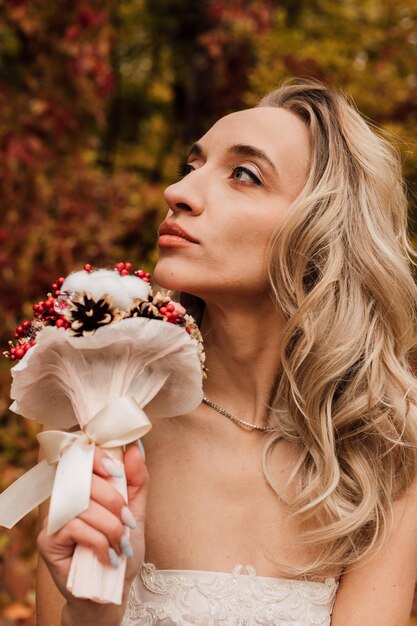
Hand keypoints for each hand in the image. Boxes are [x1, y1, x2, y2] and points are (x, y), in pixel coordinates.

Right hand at [37, 443, 147, 604]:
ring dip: (110, 526)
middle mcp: (65, 497)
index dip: (99, 459)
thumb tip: (137, 447)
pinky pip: (75, 526)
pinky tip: (107, 555)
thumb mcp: (136, 511)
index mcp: (85, 485)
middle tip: (128, 522)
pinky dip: (98, 541)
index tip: (116, 472)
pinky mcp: (47, 539)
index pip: (83, 458)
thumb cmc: (122, 548)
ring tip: (119, 543)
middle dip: (114, 501)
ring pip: (83, 505)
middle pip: (85, 481)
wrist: (112, 589)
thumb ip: (136, 480)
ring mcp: (54, 517)